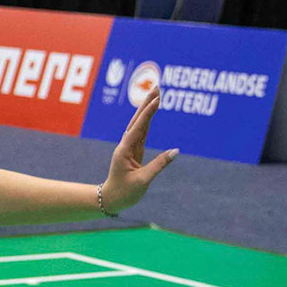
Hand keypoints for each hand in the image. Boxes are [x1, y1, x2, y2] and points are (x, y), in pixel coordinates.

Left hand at [98, 90, 177, 214]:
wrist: (111, 200)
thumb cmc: (124, 192)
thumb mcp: (143, 180)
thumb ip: (159, 165)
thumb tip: (176, 151)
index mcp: (125, 151)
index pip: (138, 128)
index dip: (148, 113)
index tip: (157, 100)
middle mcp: (126, 145)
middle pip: (137, 120)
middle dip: (147, 102)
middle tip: (157, 86)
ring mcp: (129, 147)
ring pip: (139, 124)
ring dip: (147, 108)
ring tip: (157, 94)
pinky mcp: (134, 151)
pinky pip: (142, 132)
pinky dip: (148, 120)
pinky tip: (152, 111)